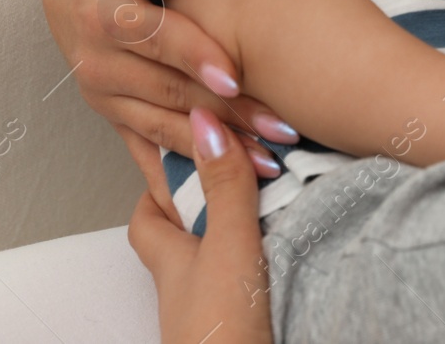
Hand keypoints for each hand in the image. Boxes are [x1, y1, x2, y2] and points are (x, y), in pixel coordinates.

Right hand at [39, 0, 298, 211]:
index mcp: (97, 14)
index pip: (151, 37)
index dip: (193, 55)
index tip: (234, 74)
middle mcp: (95, 64)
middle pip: (168, 92)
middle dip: (227, 113)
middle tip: (282, 127)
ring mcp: (104, 97)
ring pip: (166, 128)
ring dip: (219, 150)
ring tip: (272, 164)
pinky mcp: (114, 116)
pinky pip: (151, 150)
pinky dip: (188, 173)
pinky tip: (227, 192)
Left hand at [128, 108, 273, 343]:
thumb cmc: (222, 336)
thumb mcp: (226, 248)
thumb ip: (222, 188)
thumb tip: (203, 123)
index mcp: (171, 259)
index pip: (148, 214)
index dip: (159, 181)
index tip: (181, 144)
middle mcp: (188, 285)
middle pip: (187, 232)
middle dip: (210, 200)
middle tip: (242, 165)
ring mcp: (215, 308)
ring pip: (223, 257)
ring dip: (246, 230)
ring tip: (282, 197)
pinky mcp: (247, 325)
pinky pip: (252, 281)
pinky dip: (270, 261)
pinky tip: (296, 250)